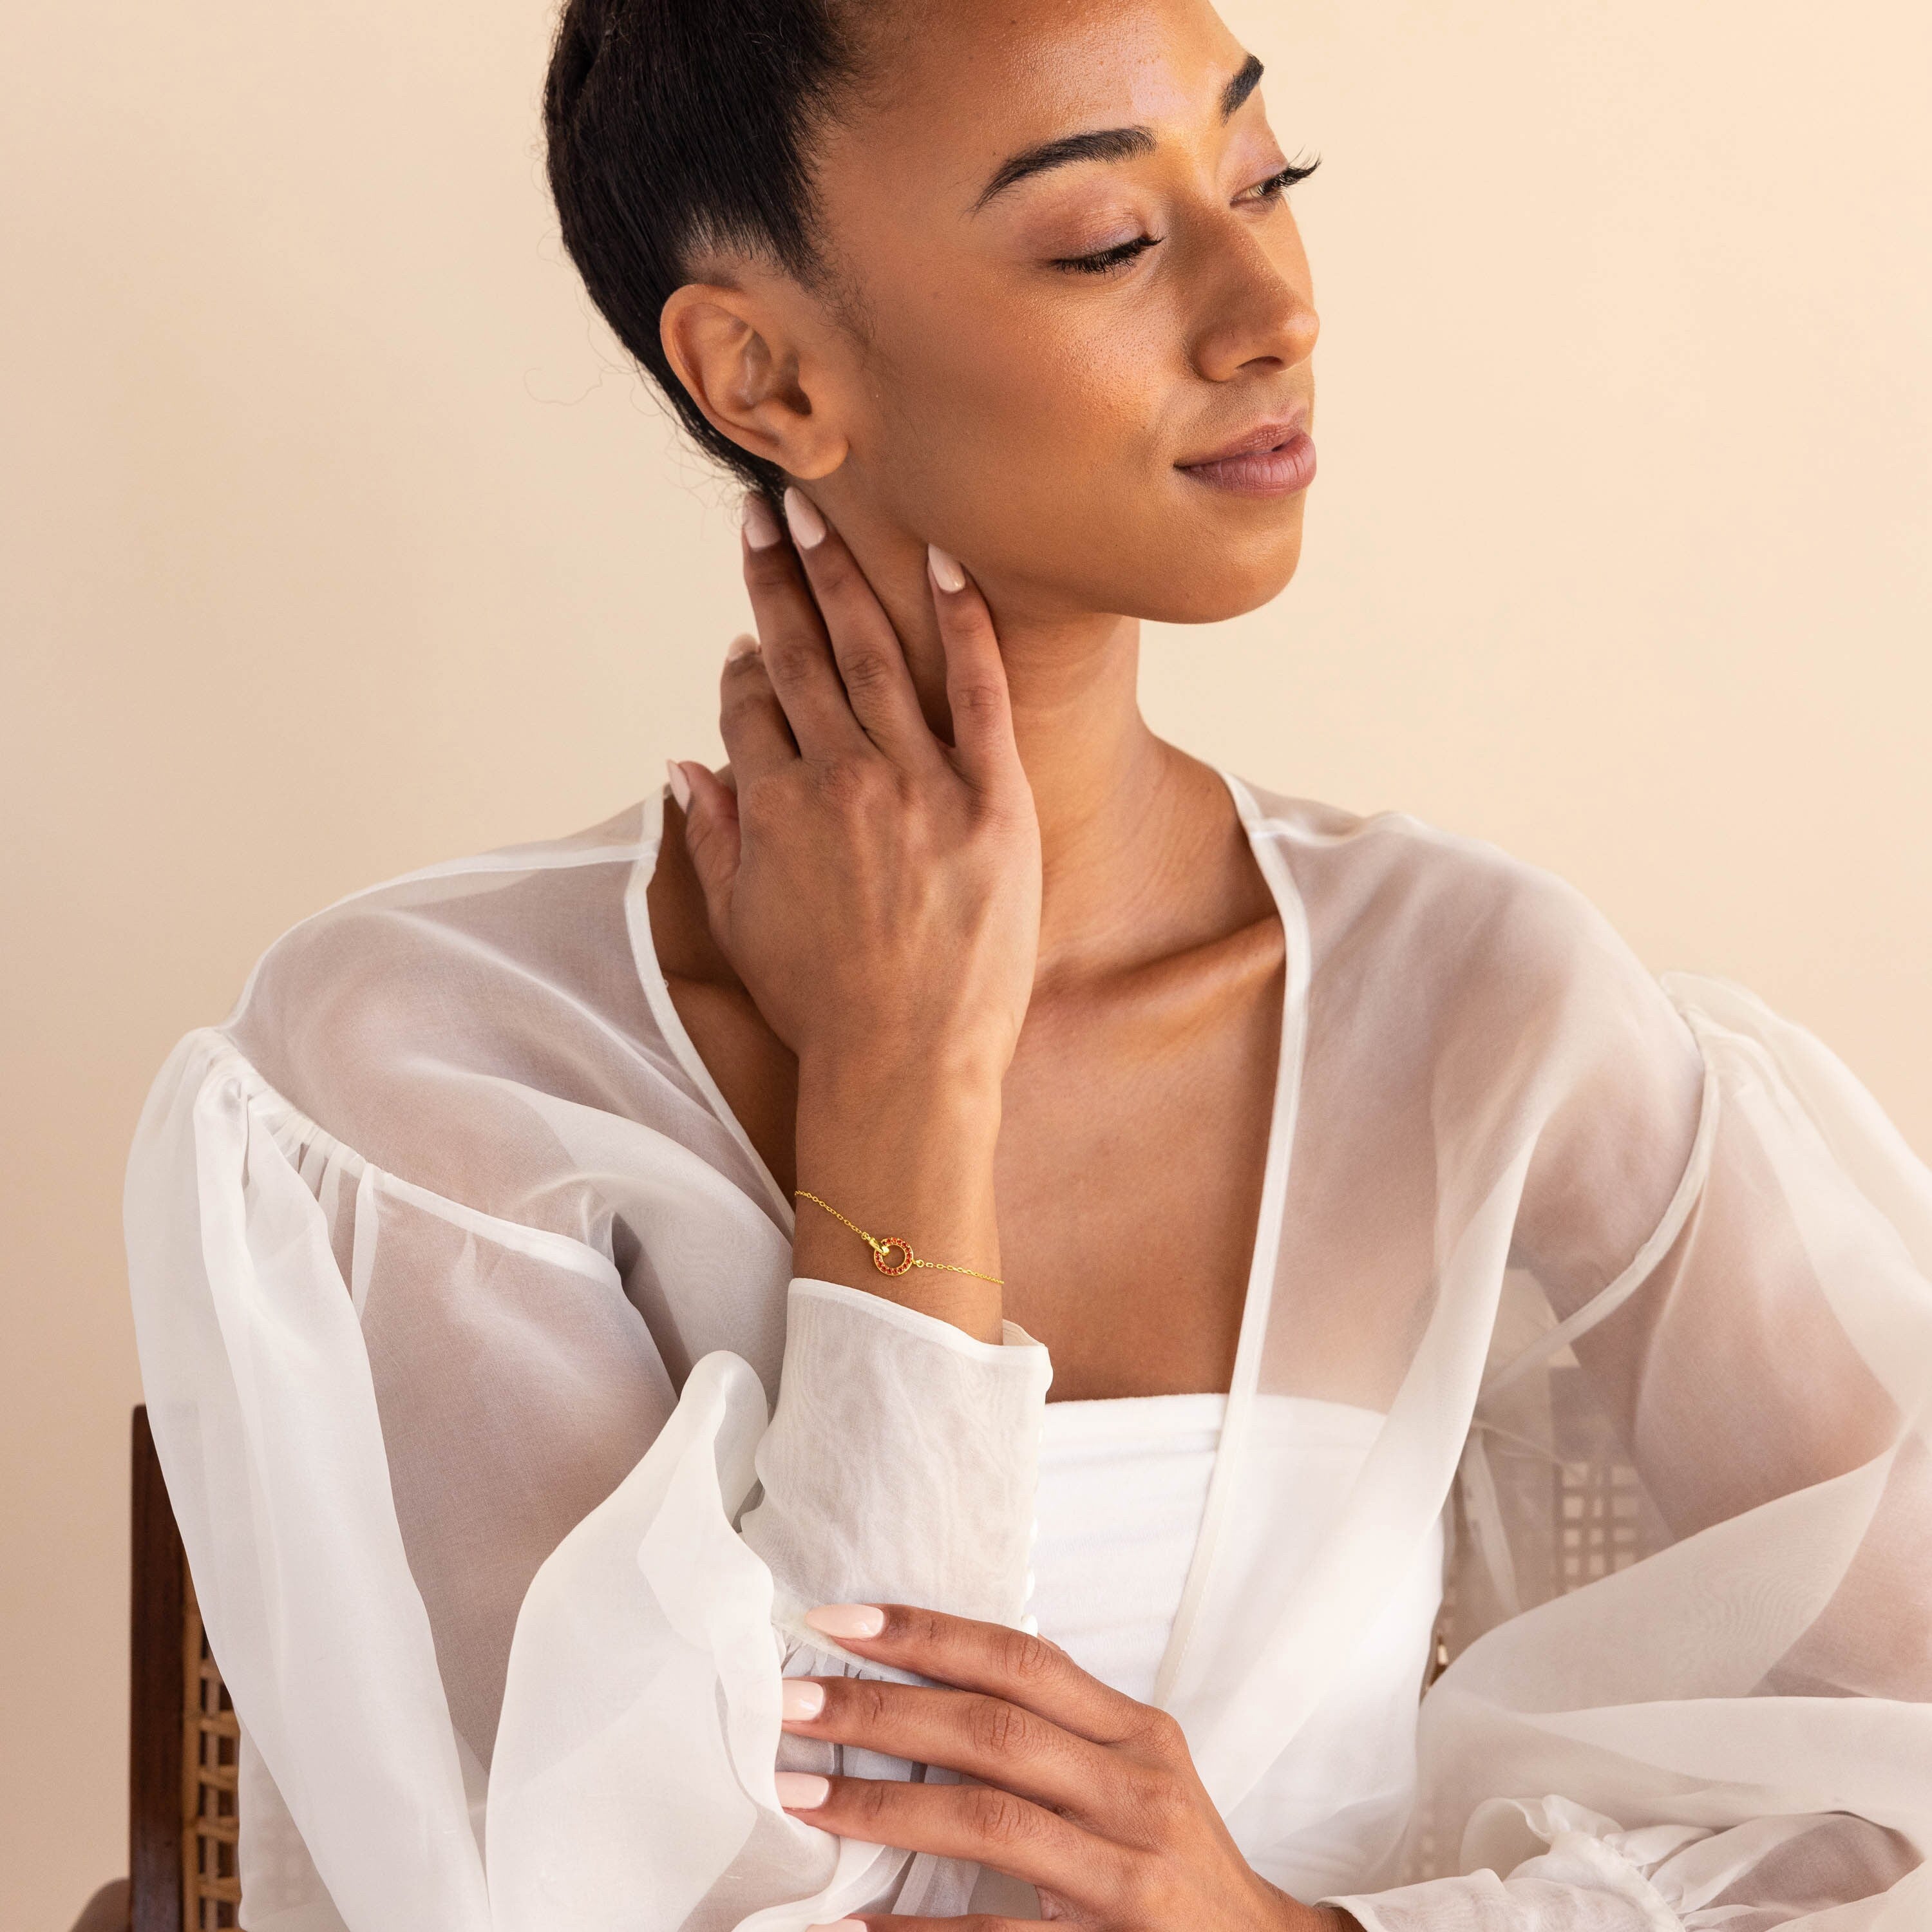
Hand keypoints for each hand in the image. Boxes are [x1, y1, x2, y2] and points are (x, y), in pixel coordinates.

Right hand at [675, 491, 1040, 1093]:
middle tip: (765, 508)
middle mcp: (840, 779)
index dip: (745, 664)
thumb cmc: (822, 1007)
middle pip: (802, 656)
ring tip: (823, 516)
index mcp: (775, 806)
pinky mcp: (992, 801)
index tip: (749, 637)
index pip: (750, 704)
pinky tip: (947, 564)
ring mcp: (919, 785)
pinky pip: (976, 694)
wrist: (907, 1064)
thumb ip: (708, 837)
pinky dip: (962, 627)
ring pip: (875, 658)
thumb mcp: (740, 925)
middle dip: (778, 577)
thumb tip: (683, 765)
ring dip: (845, 578)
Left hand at [773, 1604, 1351, 1931]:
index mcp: (1136, 1732)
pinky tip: (854, 1918)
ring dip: (882, 1805)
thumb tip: (924, 1692)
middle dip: (882, 1708)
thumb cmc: (1176, 1862)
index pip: (1020, 1660)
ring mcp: (1130, 1869)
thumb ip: (1055, 1736)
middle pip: (992, 1729)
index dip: (927, 1633)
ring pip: (990, 1819)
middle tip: (789, 1702)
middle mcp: (1137, 1787)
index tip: (837, 1620)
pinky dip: (920, 1928)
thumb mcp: (1135, 1778)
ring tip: (799, 1796)